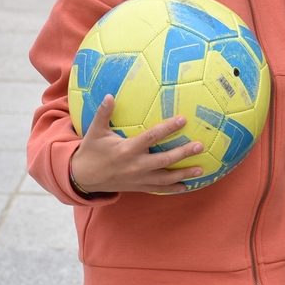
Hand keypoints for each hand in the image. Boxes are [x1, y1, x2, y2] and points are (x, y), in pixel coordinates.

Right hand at [70, 95, 204, 193]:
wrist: (83, 178)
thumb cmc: (91, 152)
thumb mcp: (95, 132)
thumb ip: (103, 114)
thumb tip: (109, 96)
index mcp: (127, 149)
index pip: (152, 137)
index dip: (168, 128)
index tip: (183, 120)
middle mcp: (136, 165)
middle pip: (164, 159)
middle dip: (183, 153)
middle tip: (199, 146)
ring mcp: (138, 178)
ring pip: (165, 177)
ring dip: (184, 174)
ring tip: (201, 168)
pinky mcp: (138, 187)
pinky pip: (158, 188)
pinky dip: (173, 188)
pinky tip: (186, 186)